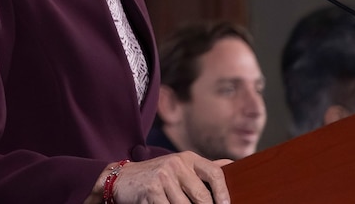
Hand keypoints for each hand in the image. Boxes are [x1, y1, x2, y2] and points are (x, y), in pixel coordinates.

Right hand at [101, 152, 231, 203]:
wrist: (122, 178)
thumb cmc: (157, 176)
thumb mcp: (180, 167)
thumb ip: (203, 169)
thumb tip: (232, 165)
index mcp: (188, 158)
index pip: (214, 172)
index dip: (223, 192)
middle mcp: (177, 164)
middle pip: (202, 195)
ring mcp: (163, 176)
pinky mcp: (152, 190)